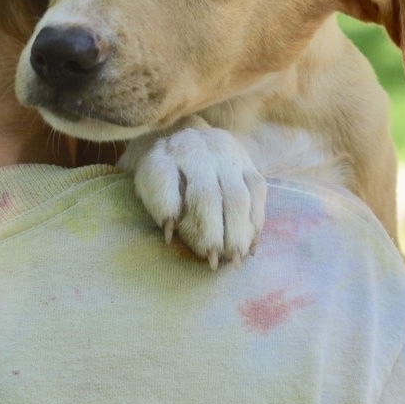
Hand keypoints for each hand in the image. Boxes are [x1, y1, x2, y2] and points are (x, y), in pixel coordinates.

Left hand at [121, 120, 267, 268]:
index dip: (165, 208)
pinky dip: (255, 221)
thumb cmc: (164, 175)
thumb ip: (157, 204)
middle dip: (211, 233)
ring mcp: (224, 154)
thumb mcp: (147, 183)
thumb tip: (171, 233)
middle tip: (213, 261)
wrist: (188, 142)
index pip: (162, 179)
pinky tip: (250, 245)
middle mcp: (194, 150)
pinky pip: (257, 191)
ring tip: (236, 258)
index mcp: (161, 156)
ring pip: (236, 195)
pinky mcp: (246, 162)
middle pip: (205, 195)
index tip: (169, 237)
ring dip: (237, 232)